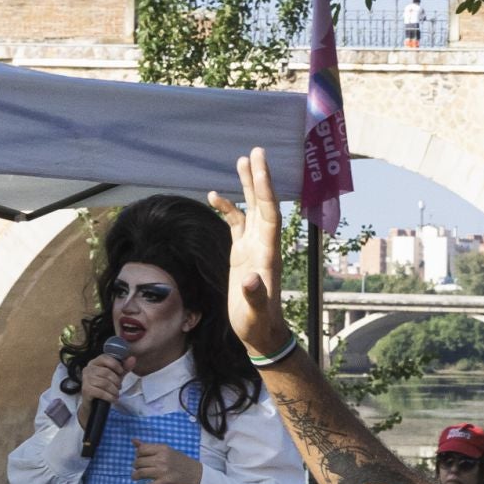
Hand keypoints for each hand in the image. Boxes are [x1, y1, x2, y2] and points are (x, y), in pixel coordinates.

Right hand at [76, 353, 127, 422]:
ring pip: (104, 383)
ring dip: (114, 390)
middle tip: (119, 387)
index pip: (104, 358)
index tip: (121, 372)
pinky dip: (110, 397)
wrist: (94, 403)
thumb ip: (124, 368)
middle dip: (116, 381)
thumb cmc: (105, 386)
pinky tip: (113, 399)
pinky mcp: (86, 390)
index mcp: (94, 363)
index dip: (115, 364)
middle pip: (106, 372)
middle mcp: (88, 369)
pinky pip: (101, 392)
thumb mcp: (116, 376)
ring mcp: (85, 379)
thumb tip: (133, 358)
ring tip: (116, 394)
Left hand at [132, 440, 203, 483]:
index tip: (141, 459)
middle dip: (136, 466)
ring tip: (136, 477)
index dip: (138, 455)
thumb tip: (133, 440)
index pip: (141, 450)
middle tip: (139, 469)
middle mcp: (161, 459)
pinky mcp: (165, 482)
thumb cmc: (179, 461)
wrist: (195, 474)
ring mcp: (163, 471)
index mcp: (162, 449)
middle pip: (138, 462)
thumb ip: (150, 447)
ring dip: (135, 476)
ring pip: (140, 473)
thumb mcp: (166, 451)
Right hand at [208, 148, 294, 358]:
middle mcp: (263, 245)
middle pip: (263, 204)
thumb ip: (254, 295)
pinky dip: (228, 208)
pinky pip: (236, 224)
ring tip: (242, 160)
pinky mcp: (242, 254)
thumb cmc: (257, 323)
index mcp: (268, 253)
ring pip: (251, 209)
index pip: (268, 214)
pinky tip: (215, 195)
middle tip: (256, 151)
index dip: (265, 189)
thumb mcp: (254, 312)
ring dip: (247, 186)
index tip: (260, 165)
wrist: (259, 333)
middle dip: (259, 178)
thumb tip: (251, 281)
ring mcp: (253, 248)